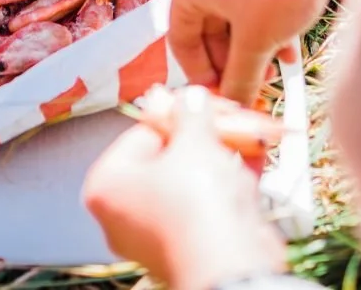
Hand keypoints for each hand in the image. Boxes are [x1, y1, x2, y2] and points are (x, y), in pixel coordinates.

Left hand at [84, 86, 286, 289]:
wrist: (231, 263)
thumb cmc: (197, 206)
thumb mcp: (193, 140)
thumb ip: (190, 112)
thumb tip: (188, 98)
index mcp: (107, 186)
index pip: (142, 132)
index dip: (178, 112)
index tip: (200, 101)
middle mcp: (125, 215)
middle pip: (169, 156)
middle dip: (206, 134)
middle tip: (227, 115)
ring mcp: (159, 233)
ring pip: (193, 181)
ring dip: (223, 155)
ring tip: (247, 134)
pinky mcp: (193, 246)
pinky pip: (210, 203)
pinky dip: (231, 181)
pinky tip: (253, 158)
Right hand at [169, 0, 360, 102]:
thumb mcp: (257, 42)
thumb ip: (240, 78)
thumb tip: (235, 103)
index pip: (181, 40)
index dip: (200, 73)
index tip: (220, 95)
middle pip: (208, 30)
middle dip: (231, 62)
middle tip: (250, 87)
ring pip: (233, 19)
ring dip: (250, 50)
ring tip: (272, 72)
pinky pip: (251, 4)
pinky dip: (264, 29)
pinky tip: (287, 49)